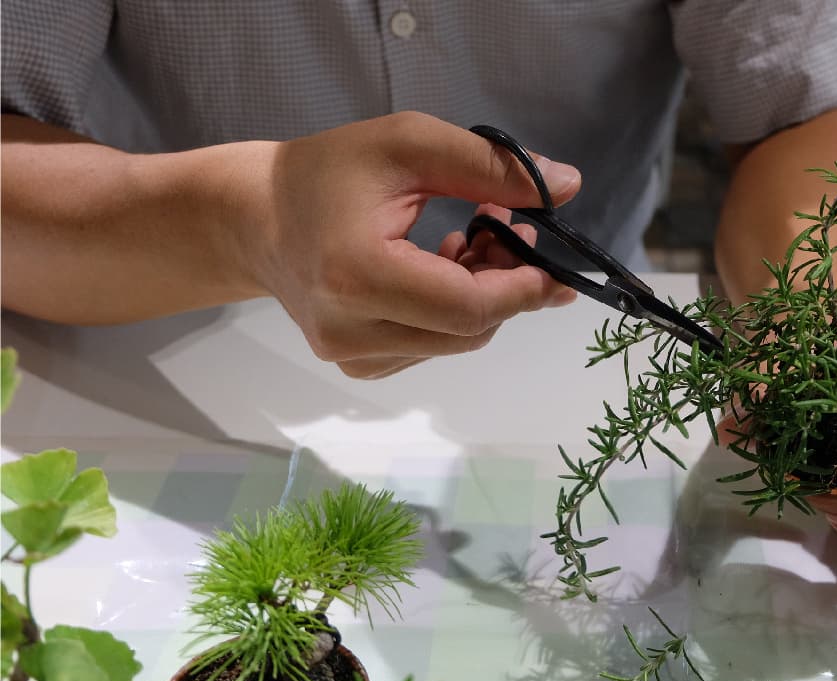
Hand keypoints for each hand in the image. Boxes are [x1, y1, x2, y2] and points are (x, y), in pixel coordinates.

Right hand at [254, 112, 579, 378]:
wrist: (256, 217)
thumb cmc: (327, 172)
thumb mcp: (409, 145)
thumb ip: (490, 166)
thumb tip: (567, 187)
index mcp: (357, 275)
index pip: (467, 306)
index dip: (522, 289)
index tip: (553, 262)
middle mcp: (350, 330)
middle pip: (469, 330)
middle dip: (506, 286)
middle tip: (507, 228)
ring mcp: (351, 357)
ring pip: (456, 342)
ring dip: (483, 296)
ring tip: (472, 238)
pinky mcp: (357, 366)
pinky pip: (432, 347)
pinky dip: (453, 314)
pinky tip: (441, 269)